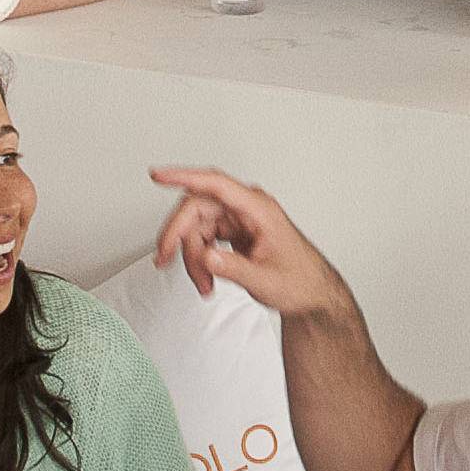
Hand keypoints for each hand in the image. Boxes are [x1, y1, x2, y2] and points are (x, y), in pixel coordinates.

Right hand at [148, 164, 353, 321]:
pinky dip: (200, 259)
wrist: (311, 295)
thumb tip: (207, 257)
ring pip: (197, 227)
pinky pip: (204, 238)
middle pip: (197, 208)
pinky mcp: (233, 232)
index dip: (184, 176)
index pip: (215, 184)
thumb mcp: (265, 280)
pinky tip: (207, 277)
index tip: (159, 176)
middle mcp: (246, 209)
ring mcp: (239, 219)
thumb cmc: (299, 281)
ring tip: (204, 284)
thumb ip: (234, 268)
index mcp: (258, 208)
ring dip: (192, 257)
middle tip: (165, 260)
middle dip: (179, 237)